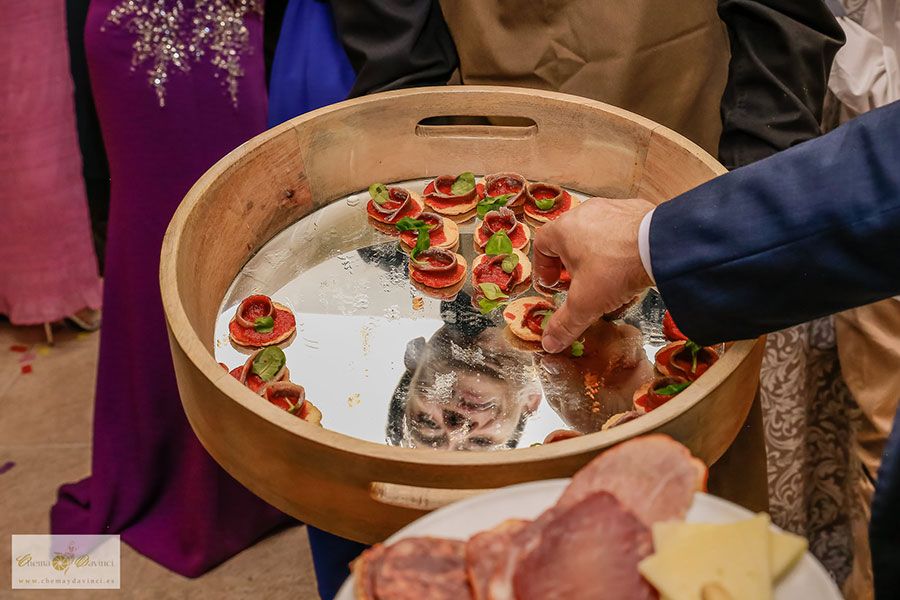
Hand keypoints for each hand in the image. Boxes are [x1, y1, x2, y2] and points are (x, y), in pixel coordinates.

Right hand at [533, 197, 654, 352]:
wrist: (661, 246)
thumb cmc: (614, 269)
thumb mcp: (585, 303)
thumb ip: (565, 324)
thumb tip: (550, 343)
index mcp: (563, 230)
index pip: (541, 244)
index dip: (543, 267)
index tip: (553, 284)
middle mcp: (583, 213)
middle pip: (568, 240)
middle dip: (571, 265)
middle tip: (578, 285)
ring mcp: (610, 209)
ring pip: (594, 235)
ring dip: (595, 257)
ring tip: (606, 279)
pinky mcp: (634, 210)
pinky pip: (618, 231)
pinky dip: (618, 248)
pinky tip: (628, 267)